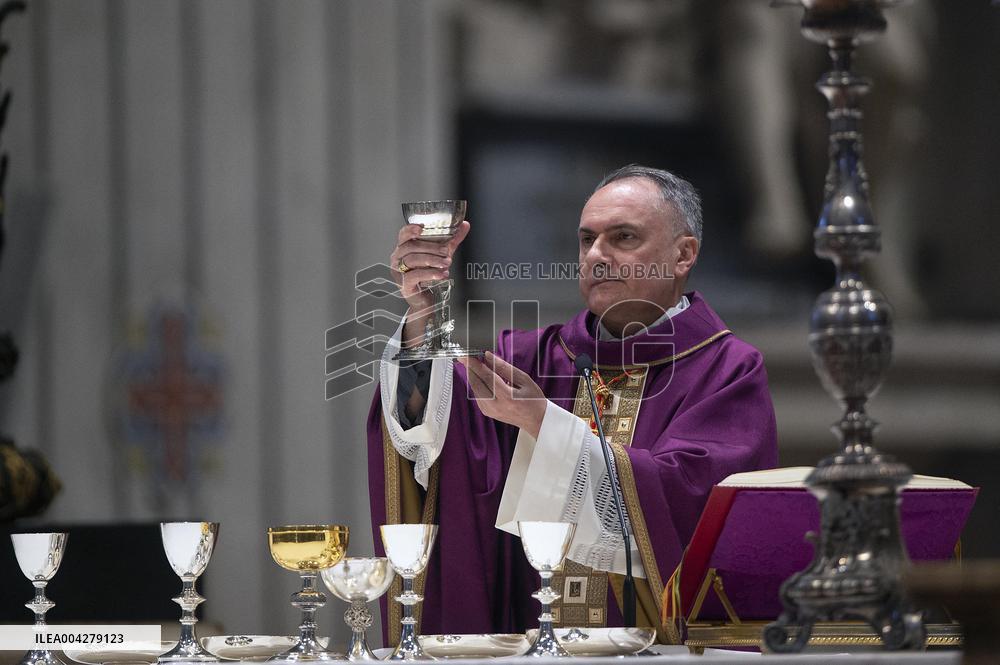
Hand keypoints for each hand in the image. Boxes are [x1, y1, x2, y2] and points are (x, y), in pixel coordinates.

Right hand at [390, 221, 470, 346]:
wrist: (426, 299)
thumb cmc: (429, 275)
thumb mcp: (441, 254)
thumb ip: (452, 240)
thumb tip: (464, 225)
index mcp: (404, 248)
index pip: (403, 234)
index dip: (410, 229)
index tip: (421, 228)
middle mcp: (398, 258)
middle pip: (411, 247)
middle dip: (431, 248)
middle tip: (446, 251)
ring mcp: (398, 272)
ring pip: (412, 260)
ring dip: (432, 260)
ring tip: (446, 263)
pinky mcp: (404, 284)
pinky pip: (415, 275)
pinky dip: (430, 273)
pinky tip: (441, 274)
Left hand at [458, 351, 547, 437]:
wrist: (536, 420)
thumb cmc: (533, 398)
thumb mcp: (524, 380)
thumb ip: (504, 368)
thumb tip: (488, 356)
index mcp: (507, 397)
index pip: (487, 377)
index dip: (475, 365)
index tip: (466, 355)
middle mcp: (496, 406)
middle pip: (477, 384)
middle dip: (470, 369)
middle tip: (467, 356)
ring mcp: (490, 411)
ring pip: (475, 389)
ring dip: (473, 376)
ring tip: (475, 364)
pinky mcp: (487, 412)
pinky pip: (477, 395)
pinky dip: (477, 384)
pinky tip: (481, 376)